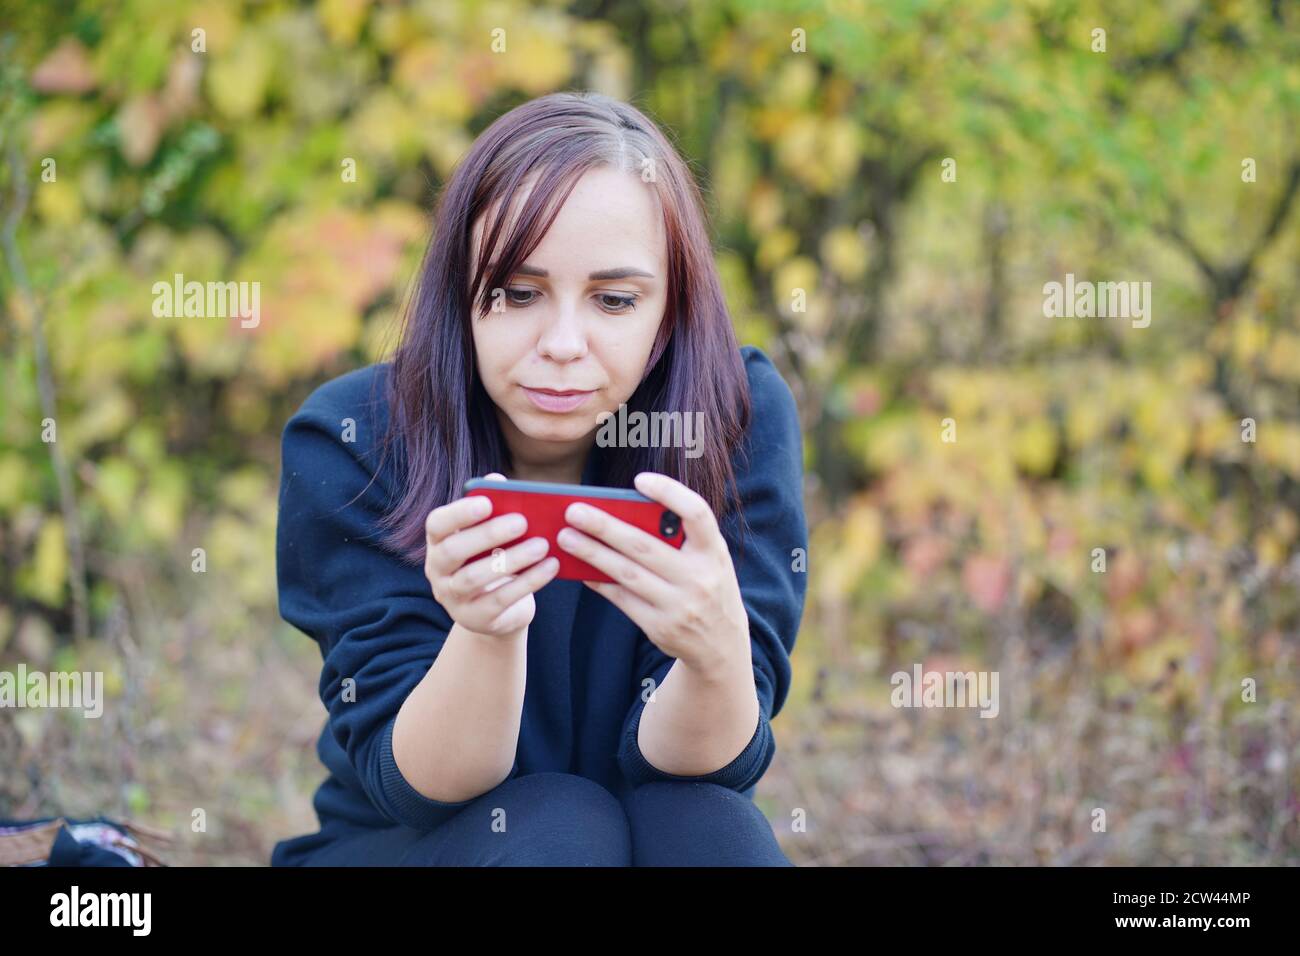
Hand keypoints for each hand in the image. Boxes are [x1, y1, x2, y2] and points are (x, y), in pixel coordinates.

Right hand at [424, 473, 558, 637]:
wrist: (498, 610)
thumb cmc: (494, 558)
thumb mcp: (492, 535)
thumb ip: (493, 508)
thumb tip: (497, 479)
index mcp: (438, 542)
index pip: (437, 524)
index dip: (459, 513)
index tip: (486, 502)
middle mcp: (436, 570)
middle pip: (454, 550)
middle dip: (488, 534)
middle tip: (523, 522)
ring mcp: (452, 598)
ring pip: (475, 578)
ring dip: (512, 559)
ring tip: (542, 545)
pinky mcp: (474, 619)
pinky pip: (500, 600)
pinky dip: (528, 582)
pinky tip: (551, 567)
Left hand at [556, 472, 749, 676]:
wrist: (722, 646)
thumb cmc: (707, 587)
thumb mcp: (709, 561)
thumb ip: (680, 539)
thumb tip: (624, 514)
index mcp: (714, 552)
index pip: (697, 513)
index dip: (670, 493)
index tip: (639, 479)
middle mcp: (699, 577)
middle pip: (645, 546)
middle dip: (605, 526)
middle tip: (573, 511)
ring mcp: (679, 605)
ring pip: (627, 573)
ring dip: (593, 553)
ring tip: (566, 537)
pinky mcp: (660, 627)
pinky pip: (623, 599)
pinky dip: (599, 581)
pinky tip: (579, 568)